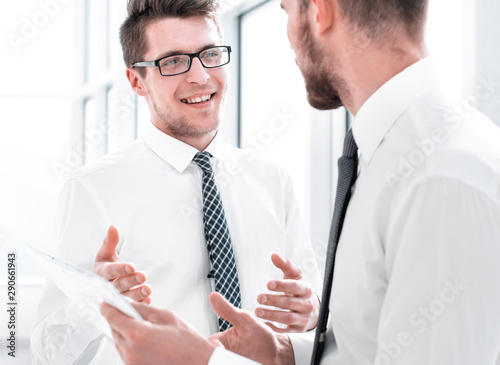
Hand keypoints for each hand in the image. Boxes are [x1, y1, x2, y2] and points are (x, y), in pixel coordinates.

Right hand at [94, 226, 150, 302]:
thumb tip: (113, 227)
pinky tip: (148, 300)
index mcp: (100, 273)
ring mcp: (115, 298)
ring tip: (148, 289)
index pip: (109, 271)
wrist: (107, 283)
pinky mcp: (123, 305)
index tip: (132, 266)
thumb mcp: (106, 254)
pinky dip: (140, 303)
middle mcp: (106, 287)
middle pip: (118, 285)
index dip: (120, 269)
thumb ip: (110, 242)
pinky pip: (131, 306)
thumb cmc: (107, 267)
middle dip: (131, 281)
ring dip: (137, 294)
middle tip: (143, 275)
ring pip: (125, 297)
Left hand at [101, 302, 215, 364]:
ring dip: (124, 330)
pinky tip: (145, 337)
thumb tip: (129, 304)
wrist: (197, 362)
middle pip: (114, 329)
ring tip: (142, 325)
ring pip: (118, 340)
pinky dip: (130, 342)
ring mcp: (131, 362)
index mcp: (137, 334)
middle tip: (128, 310)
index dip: (108, 306)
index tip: (106, 301)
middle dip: (118, 317)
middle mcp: (130, 350)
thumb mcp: (165, 316)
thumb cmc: (186, 342)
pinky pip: (125, 351)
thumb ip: (143, 309)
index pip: (112, 317)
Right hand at [209, 292, 294, 364]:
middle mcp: (223, 354)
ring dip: (228, 362)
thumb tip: (213, 295)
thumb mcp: (245, 320)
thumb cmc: (260, 335)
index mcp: (221, 341)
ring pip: (220, 364)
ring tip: (240, 360)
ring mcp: (229, 363)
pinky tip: (244, 363)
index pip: (209, 345)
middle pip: (212, 358)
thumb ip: (228, 310)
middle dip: (218, 359)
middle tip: (229, 357)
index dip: (214, 348)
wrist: (276, 353)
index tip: (222, 350)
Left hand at [255, 254, 319, 332]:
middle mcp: (306, 305)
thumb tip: (274, 255)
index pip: (294, 287)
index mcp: (305, 289)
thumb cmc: (300, 290)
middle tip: (259, 298)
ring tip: (258, 311)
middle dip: (274, 301)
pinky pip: (287, 333)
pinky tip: (264, 325)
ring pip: (288, 318)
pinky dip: (276, 330)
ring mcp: (303, 319)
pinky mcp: (299, 331)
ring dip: (272, 315)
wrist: (312, 309)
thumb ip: (285, 265)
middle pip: (290, 303)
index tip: (268, 284)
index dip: (281, 285)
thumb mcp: (295, 275)